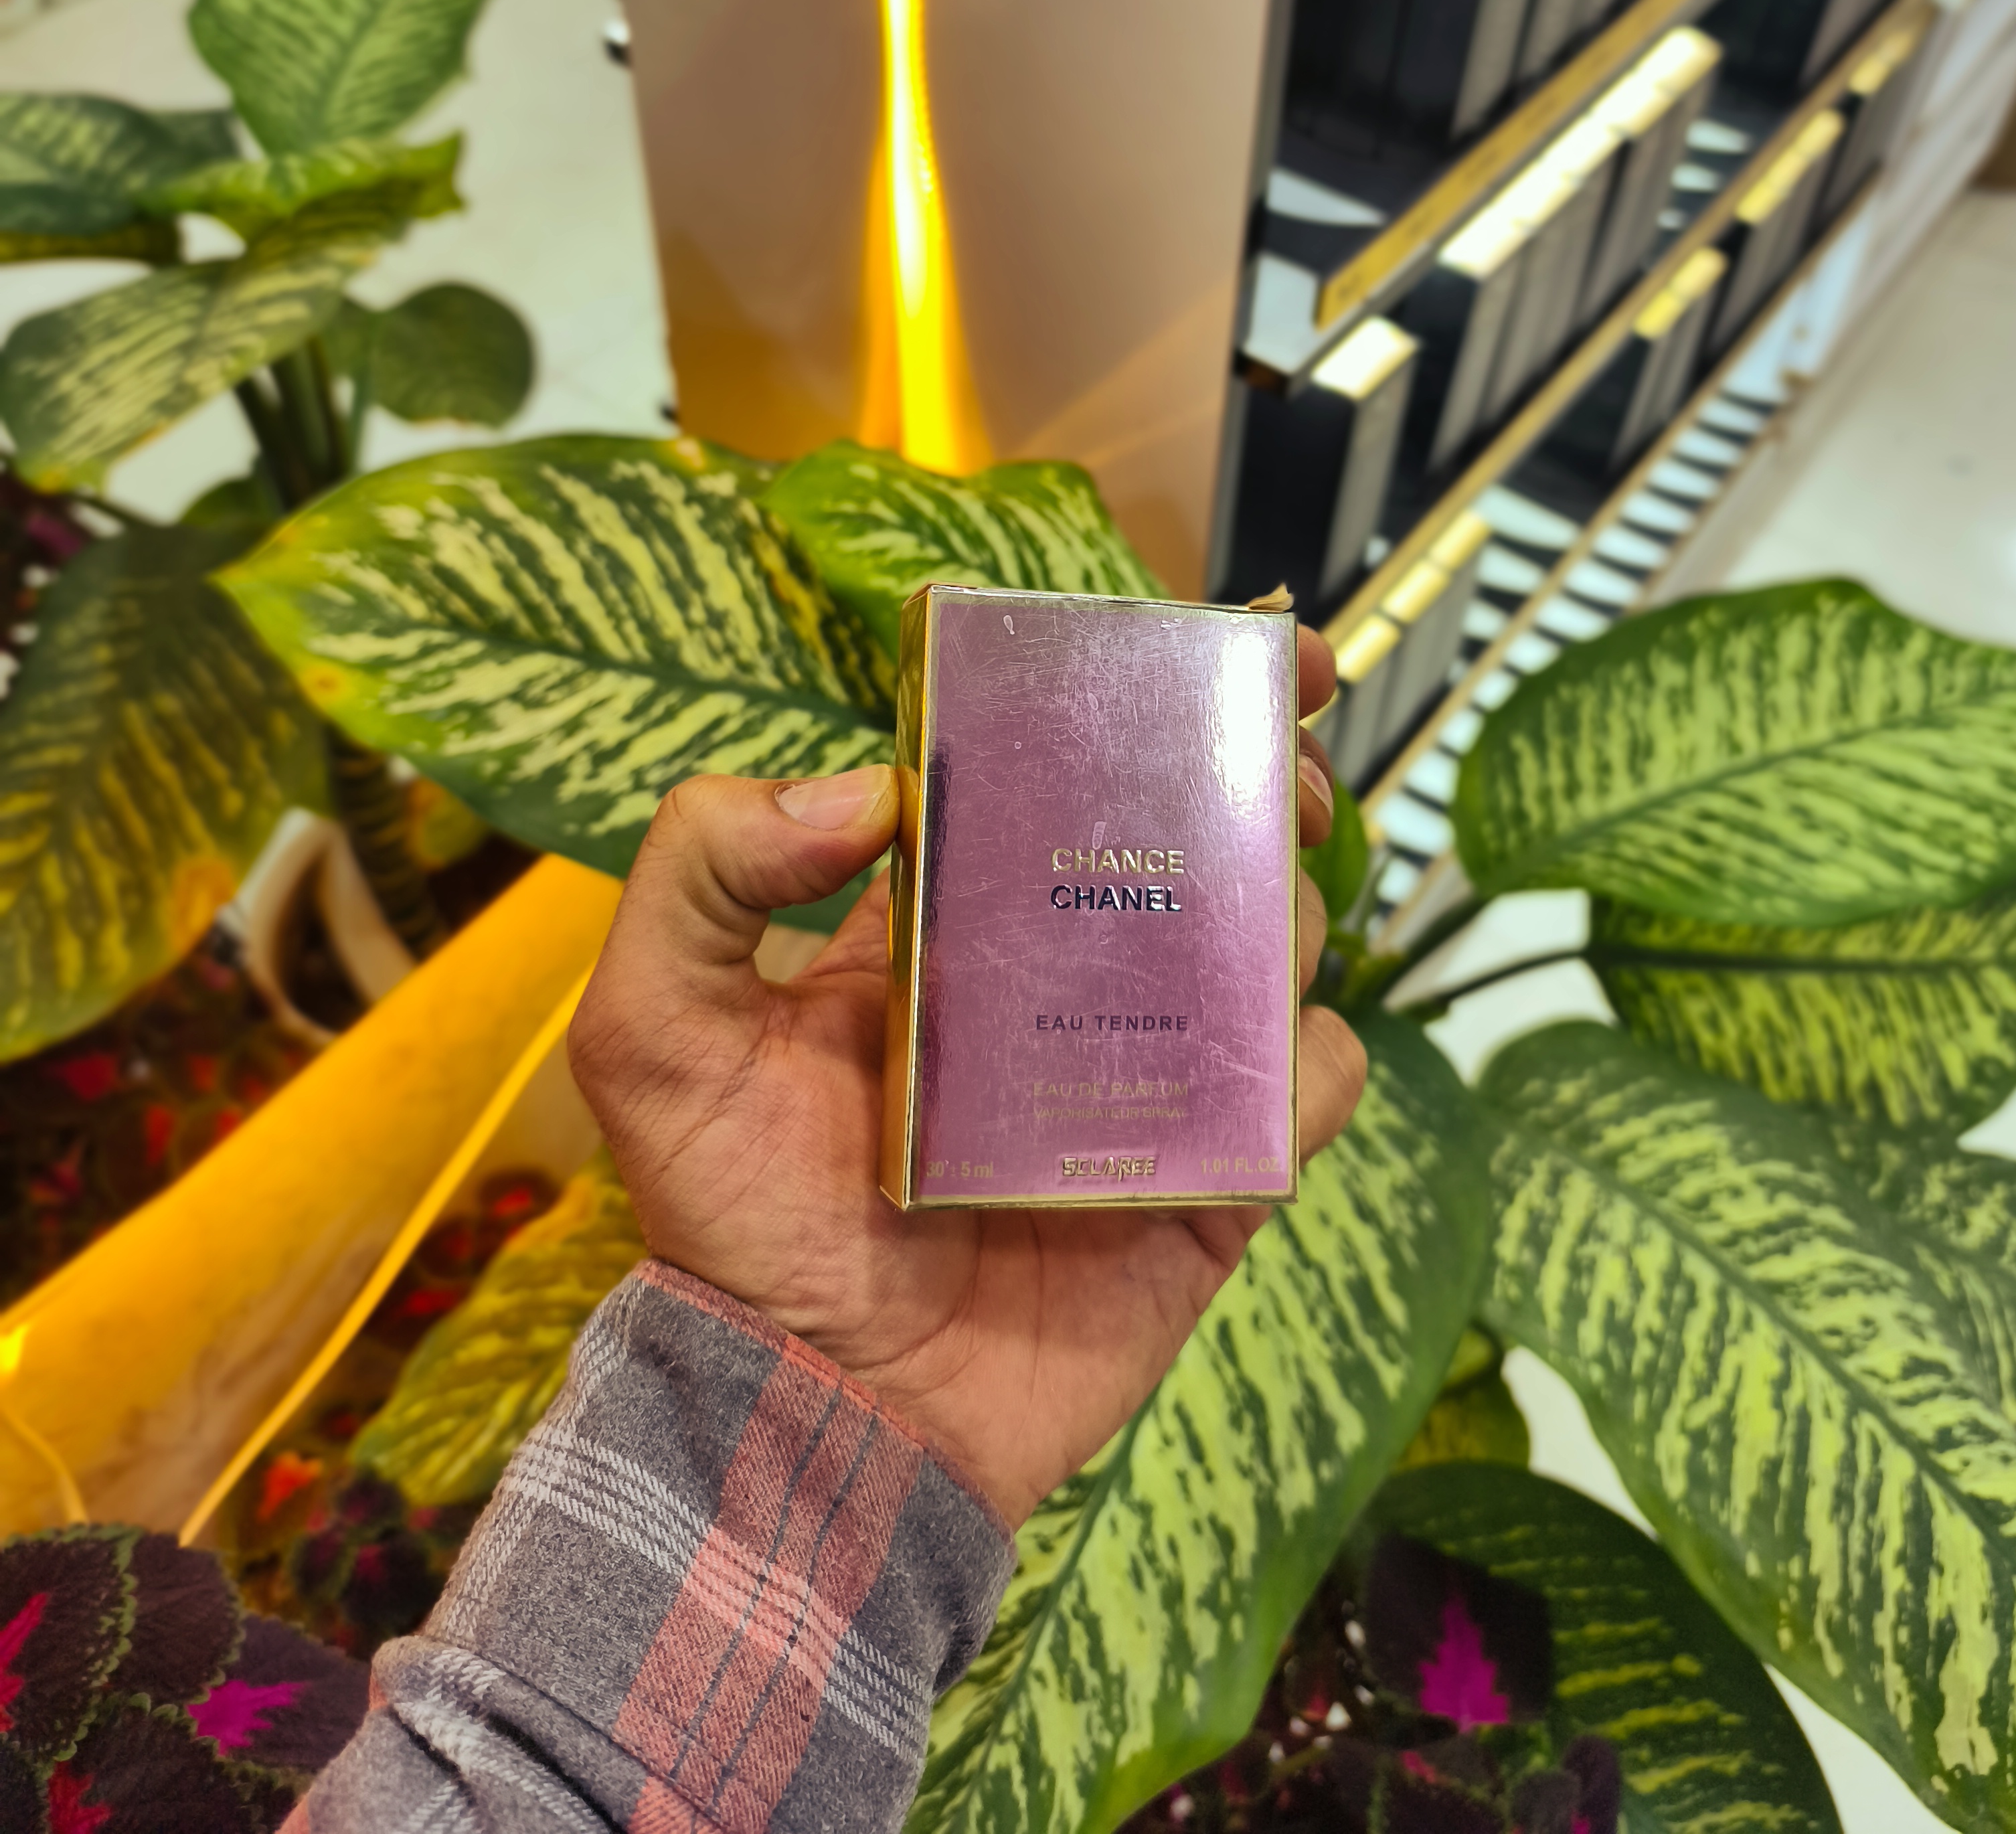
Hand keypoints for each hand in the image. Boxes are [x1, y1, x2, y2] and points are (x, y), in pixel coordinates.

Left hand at [569, 629, 1368, 1528]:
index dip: (1132, 697)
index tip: (1215, 641)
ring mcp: (1134, 1082)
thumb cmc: (729, 1229)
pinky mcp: (1199, 1187)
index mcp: (944, 928)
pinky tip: (1274, 1047)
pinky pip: (1296, 1098)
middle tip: (1282, 752)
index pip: (1047, 777)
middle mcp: (1050, 986)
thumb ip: (702, 872)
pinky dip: (1310, 1063)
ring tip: (1262, 891)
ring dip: (1285, 900)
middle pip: (1184, 841)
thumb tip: (859, 786)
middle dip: (1252, 774)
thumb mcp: (652, 1031)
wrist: (814, 1427)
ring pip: (1260, 948)